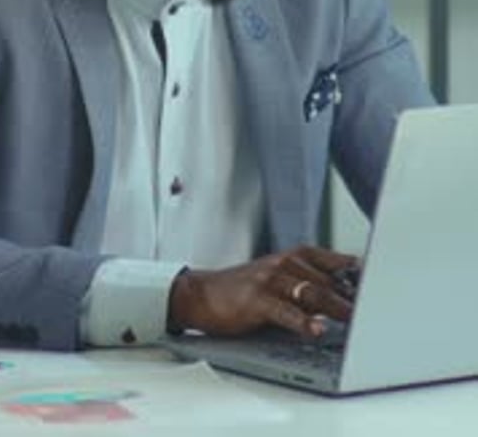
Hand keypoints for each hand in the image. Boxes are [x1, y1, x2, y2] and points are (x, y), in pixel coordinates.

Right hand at [167, 246, 359, 338]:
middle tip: (376, 310)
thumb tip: (348, 301)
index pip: (336, 262)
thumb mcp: (281, 280)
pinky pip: (285, 311)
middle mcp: (286, 263)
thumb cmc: (245, 290)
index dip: (359, 275)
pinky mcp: (256, 300)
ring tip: (354, 319)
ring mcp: (271, 280)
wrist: (202, 293)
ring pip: (311, 292)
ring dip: (335, 307)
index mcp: (295, 256)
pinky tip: (316, 329)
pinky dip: (303, 321)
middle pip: (328, 280)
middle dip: (353, 296)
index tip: (383, 285)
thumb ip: (311, 286)